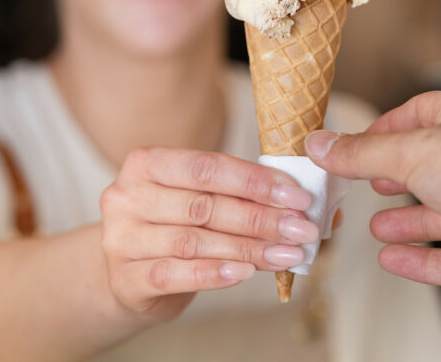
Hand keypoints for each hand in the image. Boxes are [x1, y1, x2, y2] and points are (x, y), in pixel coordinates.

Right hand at [100, 148, 318, 320]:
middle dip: (260, 218)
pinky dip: (212, 273)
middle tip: (302, 229)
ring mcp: (121, 237)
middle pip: (204, 205)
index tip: (298, 195)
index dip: (255, 182)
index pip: (207, 167)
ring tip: (287, 254)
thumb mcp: (203, 202)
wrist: (130, 274)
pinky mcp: (123, 277)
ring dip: (248, 248)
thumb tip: (319, 206)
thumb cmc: (174, 228)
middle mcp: (126, 195)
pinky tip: (245, 271)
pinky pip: (173, 273)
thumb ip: (249, 198)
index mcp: (147, 163)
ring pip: (193, 241)